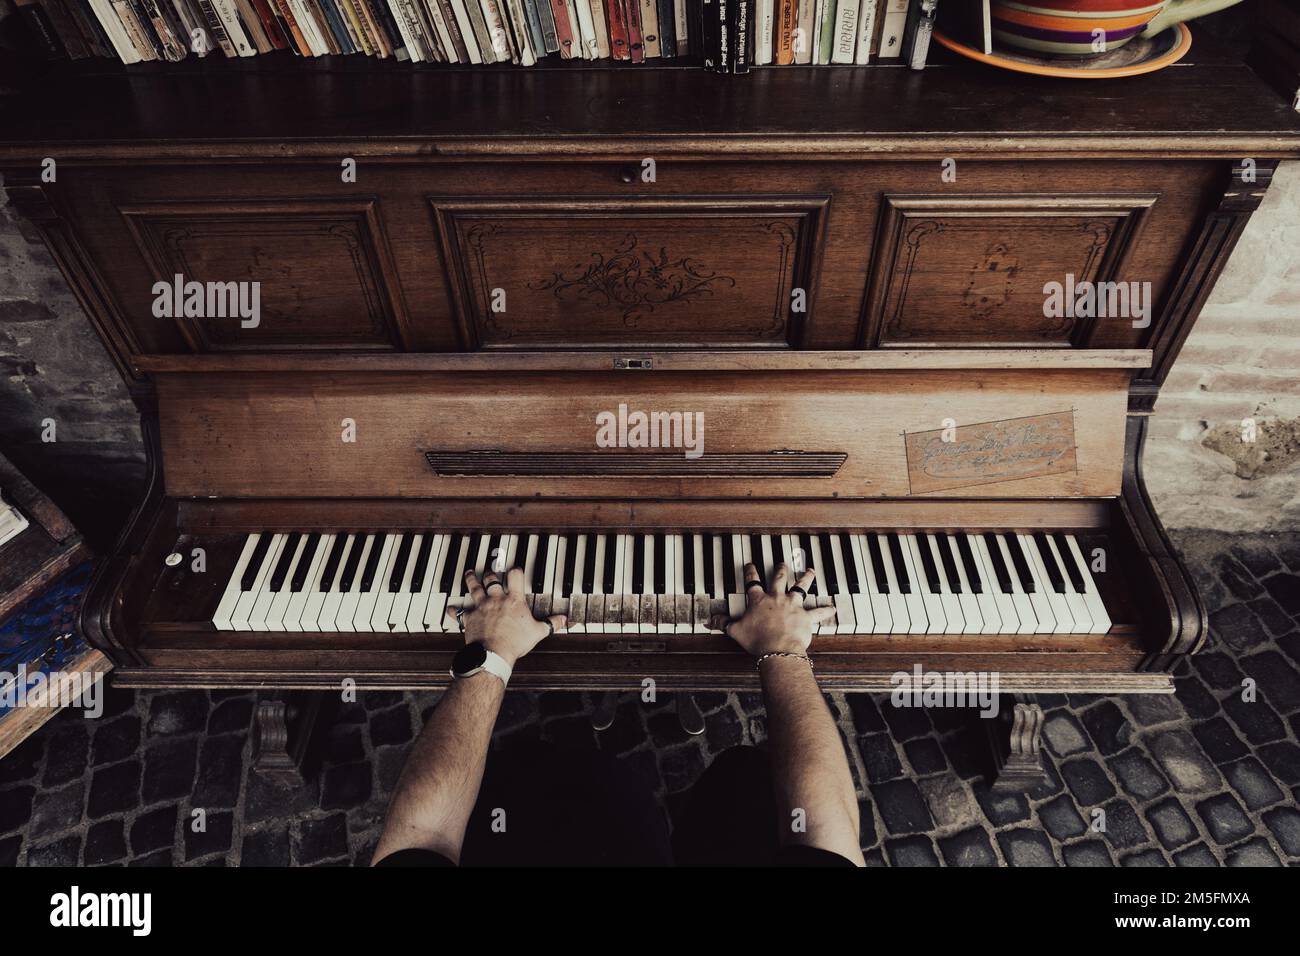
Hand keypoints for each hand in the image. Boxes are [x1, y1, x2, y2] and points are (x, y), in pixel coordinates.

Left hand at [448, 567, 565, 667]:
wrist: (494, 653)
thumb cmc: (515, 642)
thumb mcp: (537, 632)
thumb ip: (550, 624)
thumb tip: (563, 620)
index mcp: (513, 600)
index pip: (515, 576)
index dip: (515, 570)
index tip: (516, 570)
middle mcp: (496, 599)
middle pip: (491, 579)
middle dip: (492, 573)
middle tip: (491, 571)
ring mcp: (481, 607)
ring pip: (474, 588)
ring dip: (471, 580)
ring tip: (470, 573)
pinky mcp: (469, 618)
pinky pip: (459, 612)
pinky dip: (454, 610)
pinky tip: (450, 608)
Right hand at [709, 562, 834, 657]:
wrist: (777, 648)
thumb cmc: (756, 639)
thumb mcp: (735, 631)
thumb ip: (724, 624)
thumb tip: (709, 621)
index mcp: (759, 600)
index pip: (752, 582)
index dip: (750, 572)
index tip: (750, 565)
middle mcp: (777, 598)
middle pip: (779, 579)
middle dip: (780, 569)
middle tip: (782, 563)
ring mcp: (793, 606)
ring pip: (801, 587)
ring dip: (806, 578)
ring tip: (810, 571)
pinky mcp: (805, 616)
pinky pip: (817, 612)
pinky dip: (825, 611)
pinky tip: (833, 608)